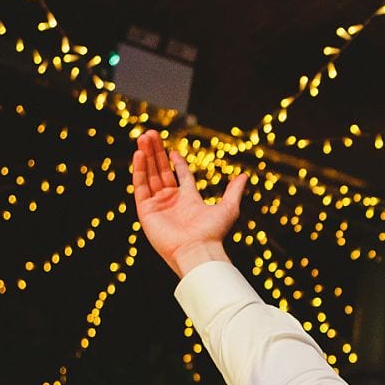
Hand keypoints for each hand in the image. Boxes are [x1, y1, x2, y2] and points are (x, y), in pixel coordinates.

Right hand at [131, 130, 244, 277]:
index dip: (176, 162)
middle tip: (151, 135)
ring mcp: (158, 205)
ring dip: (146, 156)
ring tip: (143, 137)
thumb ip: (234, 191)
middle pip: (162, 171)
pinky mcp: (146, 210)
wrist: (197, 249)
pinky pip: (140, 186)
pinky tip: (139, 154)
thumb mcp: (229, 208)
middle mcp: (172, 201)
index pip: (181, 176)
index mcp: (189, 200)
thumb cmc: (214, 233)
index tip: (172, 149)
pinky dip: (139, 170)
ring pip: (150, 175)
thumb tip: (244, 176)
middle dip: (157, 153)